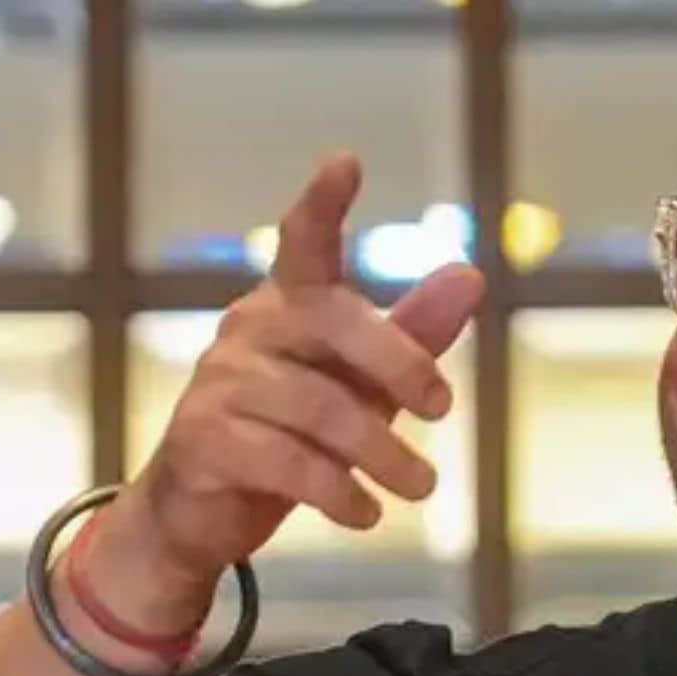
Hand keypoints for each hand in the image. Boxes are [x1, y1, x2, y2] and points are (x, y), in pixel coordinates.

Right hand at [125, 153, 483, 583]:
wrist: (205, 506)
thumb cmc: (298, 427)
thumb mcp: (365, 381)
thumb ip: (414, 332)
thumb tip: (472, 276)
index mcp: (290, 301)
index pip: (303, 242)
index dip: (323, 204)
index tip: (345, 161)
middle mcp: (249, 328)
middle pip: (338, 324)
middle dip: (402, 364)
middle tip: (444, 409)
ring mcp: (220, 383)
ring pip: (322, 408)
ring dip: (384, 454)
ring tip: (423, 486)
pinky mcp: (205, 441)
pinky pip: (290, 464)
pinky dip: (342, 493)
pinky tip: (368, 513)